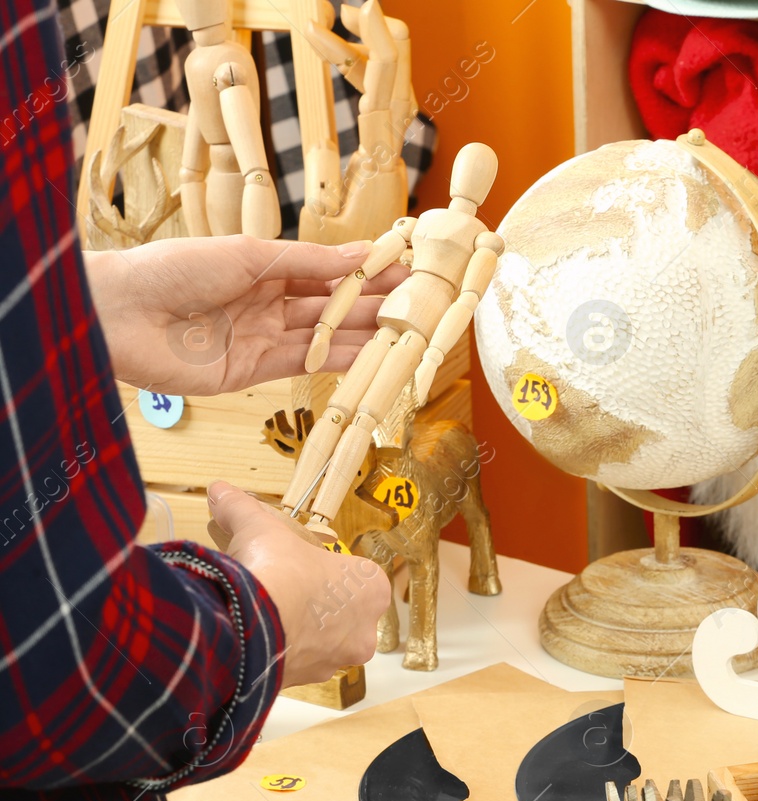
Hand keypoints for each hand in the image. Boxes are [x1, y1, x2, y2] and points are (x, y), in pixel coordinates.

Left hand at [85, 235, 407, 396]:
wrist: (119, 314)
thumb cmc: (172, 269)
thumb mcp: (248, 255)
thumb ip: (307, 262)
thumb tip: (360, 255)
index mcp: (262, 267)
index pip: (327, 270)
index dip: (367, 270)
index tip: (408, 268)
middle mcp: (266, 303)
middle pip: (332, 305)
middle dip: (375, 303)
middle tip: (421, 303)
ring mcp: (261, 338)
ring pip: (325, 336)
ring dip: (366, 334)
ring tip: (408, 330)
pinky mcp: (252, 372)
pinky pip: (303, 364)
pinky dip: (338, 359)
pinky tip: (372, 354)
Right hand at [208, 481, 390, 686]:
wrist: (250, 627)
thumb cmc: (276, 572)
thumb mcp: (259, 528)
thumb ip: (243, 507)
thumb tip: (220, 491)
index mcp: (371, 588)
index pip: (357, 575)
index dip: (326, 569)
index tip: (301, 565)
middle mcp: (364, 629)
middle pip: (343, 613)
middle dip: (315, 605)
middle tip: (283, 592)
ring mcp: (338, 660)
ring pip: (322, 643)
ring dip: (299, 632)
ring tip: (265, 616)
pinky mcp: (310, 681)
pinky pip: (298, 664)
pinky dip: (281, 654)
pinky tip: (257, 640)